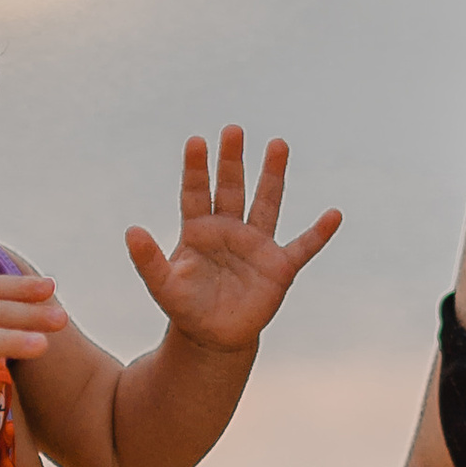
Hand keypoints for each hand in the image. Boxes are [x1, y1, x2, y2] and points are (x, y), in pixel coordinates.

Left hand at [126, 128, 339, 357]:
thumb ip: (148, 260)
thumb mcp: (163, 286)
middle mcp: (229, 229)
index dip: (196, 168)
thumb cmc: (186, 307)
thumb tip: (131, 231)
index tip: (195, 141)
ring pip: (266, 203)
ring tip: (277, 144)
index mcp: (199, 230)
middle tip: (232, 129)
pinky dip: (319, 233)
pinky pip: (303, 246)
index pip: (196, 192)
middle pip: (231, 188)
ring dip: (272, 176)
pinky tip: (334, 214)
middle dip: (231, 160)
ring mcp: (256, 246)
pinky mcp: (279, 267)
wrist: (214, 337)